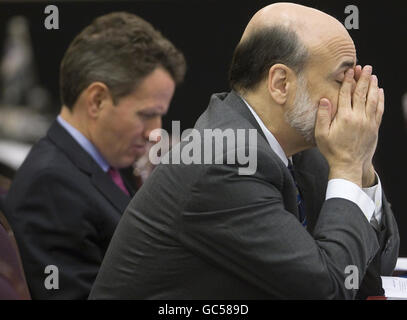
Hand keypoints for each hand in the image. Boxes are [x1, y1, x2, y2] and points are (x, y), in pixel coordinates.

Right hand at [315, 66, 383, 186]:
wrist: (348, 165)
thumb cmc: (332, 150)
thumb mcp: (321, 134)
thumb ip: (322, 116)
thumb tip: (324, 99)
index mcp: (344, 117)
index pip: (346, 94)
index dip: (348, 81)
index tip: (349, 71)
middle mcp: (358, 117)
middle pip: (361, 93)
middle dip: (363, 79)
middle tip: (365, 67)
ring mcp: (368, 122)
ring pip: (372, 99)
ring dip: (373, 86)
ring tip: (372, 76)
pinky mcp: (374, 128)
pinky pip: (379, 110)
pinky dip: (380, 99)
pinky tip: (380, 92)